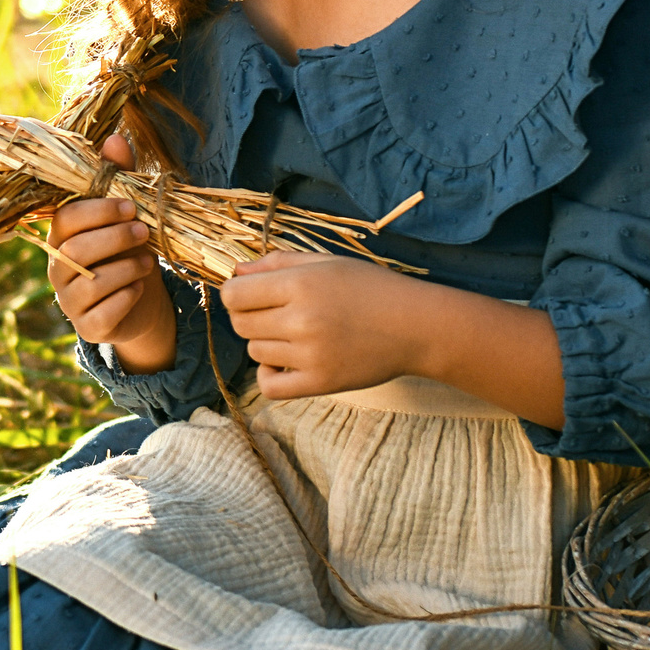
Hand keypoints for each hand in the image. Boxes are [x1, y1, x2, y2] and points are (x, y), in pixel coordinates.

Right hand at [46, 131, 177, 373]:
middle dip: (115, 238)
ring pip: (90, 283)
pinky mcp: (88, 328)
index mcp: (62, 236)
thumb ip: (120, 179)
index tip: (131, 206)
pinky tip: (139, 288)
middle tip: (145, 232)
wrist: (142, 304)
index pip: (66, 219)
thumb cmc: (129, 251)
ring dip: (125, 268)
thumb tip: (115, 138)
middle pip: (76, 251)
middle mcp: (58, 268)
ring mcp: (69, 300)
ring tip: (148, 260)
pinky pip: (101, 314)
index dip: (98, 211)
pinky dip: (125, 298)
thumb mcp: (129, 215)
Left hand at [218, 253, 416, 400]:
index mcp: (300, 284)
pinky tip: (283, 362)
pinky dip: (268, 375)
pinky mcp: (320, 383)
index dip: (236, 293)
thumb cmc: (370, 288)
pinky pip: (269, 386)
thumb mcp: (326, 263)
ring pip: (255, 352)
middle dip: (249, 316)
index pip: (234, 295)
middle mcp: (301, 320)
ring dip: (265, 342)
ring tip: (294, 333)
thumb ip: (277, 263)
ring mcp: (310, 354)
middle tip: (275, 313)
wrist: (415, 326)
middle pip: (241, 325)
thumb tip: (235, 271)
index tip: (250, 294)